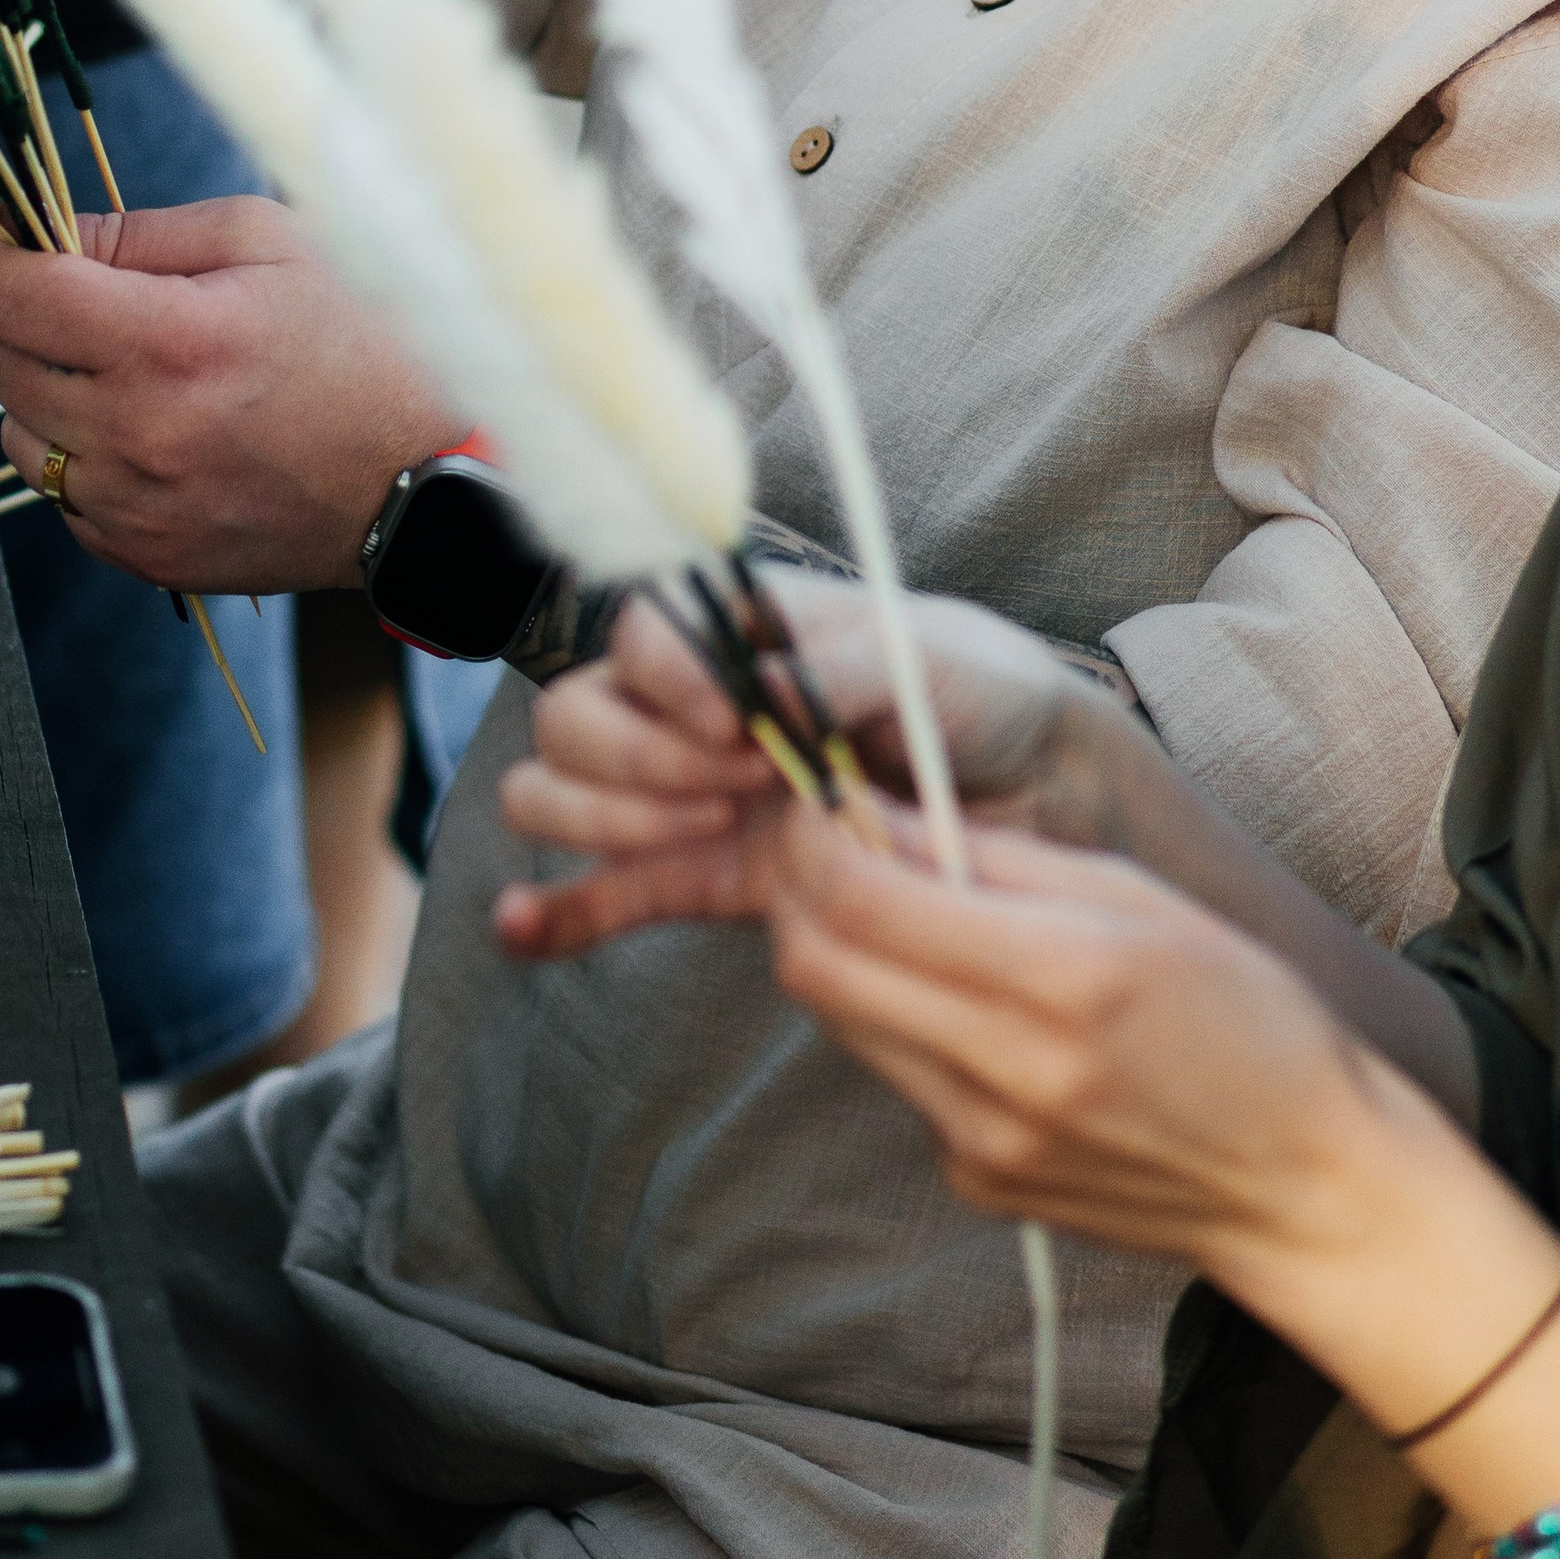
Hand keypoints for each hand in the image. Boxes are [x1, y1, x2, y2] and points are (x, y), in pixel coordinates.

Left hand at [0, 197, 461, 589]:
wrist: (424, 478)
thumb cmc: (363, 345)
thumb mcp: (269, 243)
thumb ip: (147, 231)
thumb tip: (58, 233)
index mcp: (165, 340)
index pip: (8, 295)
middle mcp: (135, 430)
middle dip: (23, 320)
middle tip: (82, 302)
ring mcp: (133, 505)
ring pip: (19, 436)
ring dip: (49, 395)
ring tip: (129, 375)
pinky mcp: (142, 556)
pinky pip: (63, 497)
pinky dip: (87, 459)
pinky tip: (155, 434)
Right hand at [494, 573, 1129, 962]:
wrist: (1035, 793)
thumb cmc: (981, 691)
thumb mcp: (926, 658)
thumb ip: (842, 671)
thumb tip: (767, 693)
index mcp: (742, 629)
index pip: (640, 633)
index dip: (665, 680)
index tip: (735, 723)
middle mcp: (698, 704)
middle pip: (576, 713)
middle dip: (636, 757)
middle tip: (738, 787)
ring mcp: (695, 791)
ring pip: (565, 791)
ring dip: (604, 818)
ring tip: (707, 834)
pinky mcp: (713, 873)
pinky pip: (606, 890)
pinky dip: (555, 909)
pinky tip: (523, 928)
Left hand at [767, 814, 1379, 1274]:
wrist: (1302, 1183)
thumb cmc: (1246, 1018)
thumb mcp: (1139, 898)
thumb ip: (1001, 859)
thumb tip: (881, 816)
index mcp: (1060, 977)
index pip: (863, 899)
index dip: (814, 837)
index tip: (819, 796)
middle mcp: (1007, 1071)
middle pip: (818, 968)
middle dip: (802, 891)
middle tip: (830, 843)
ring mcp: (984, 1142)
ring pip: (843, 1022)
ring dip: (847, 953)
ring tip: (904, 910)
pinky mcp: (978, 1184)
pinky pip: (900, 1078)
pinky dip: (905, 1022)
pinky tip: (972, 1005)